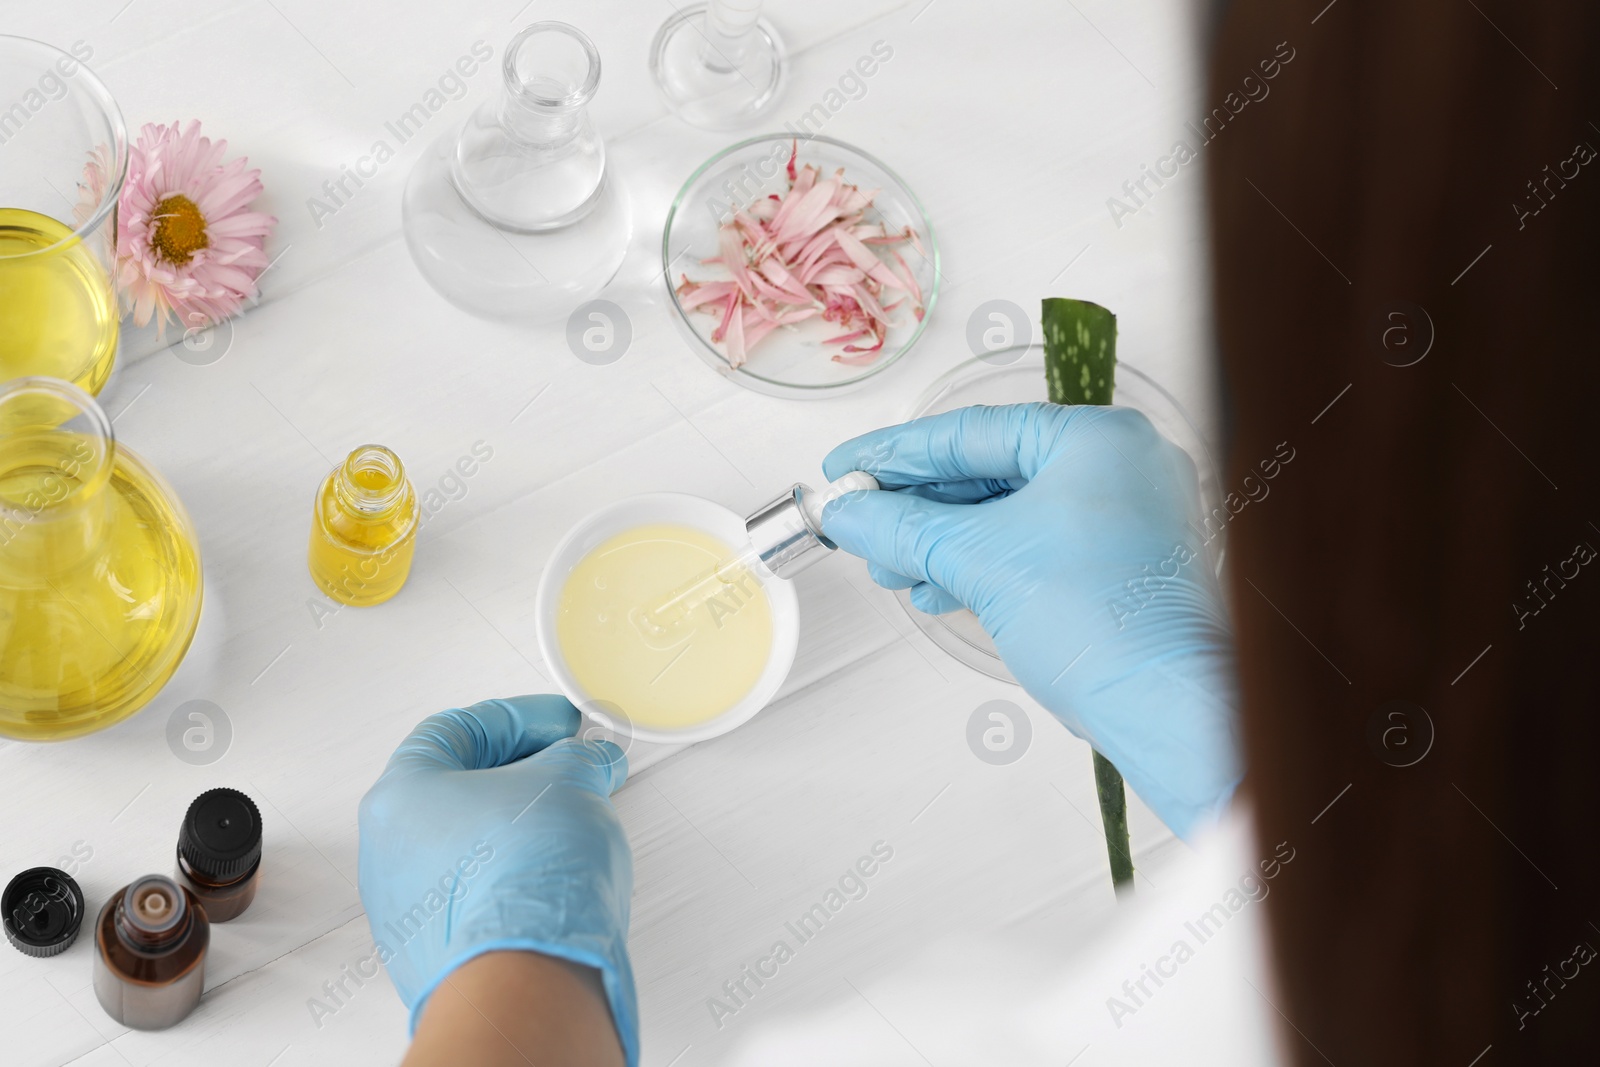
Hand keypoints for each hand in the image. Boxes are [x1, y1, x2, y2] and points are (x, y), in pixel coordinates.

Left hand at [358, 695, 636, 1064]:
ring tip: (571, 825)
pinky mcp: (433, 952)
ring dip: (520, 827)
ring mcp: (406, 907)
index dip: (519, 719)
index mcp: (401, 793)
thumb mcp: (568, 780)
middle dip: (524, 774)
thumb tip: (587, 759)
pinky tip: (553, 877)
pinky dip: (511, 876)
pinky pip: (475, 895)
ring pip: (468, 846)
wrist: (524, 974)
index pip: (458, 729)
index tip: (559, 725)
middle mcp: (389, 850)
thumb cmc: (523, 878)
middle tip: (571, 770)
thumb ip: (579, 758)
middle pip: (459, 789)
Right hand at [820, 403, 1239, 837]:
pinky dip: (982, 564)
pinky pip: (1035, 545)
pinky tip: (936, 587)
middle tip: (860, 524)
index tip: (847, 468)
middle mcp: (1119, 464)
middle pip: (990, 472)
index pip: (972, 432)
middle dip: (917, 508)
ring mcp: (1126, 515)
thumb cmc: (1098, 622)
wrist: (1162, 706)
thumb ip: (902, 527)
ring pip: (1009, 514)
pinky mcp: (1120, 563)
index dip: (896, 453)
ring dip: (943, 543)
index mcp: (1097, 437)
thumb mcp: (977, 560)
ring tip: (891, 570)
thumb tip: (847, 514)